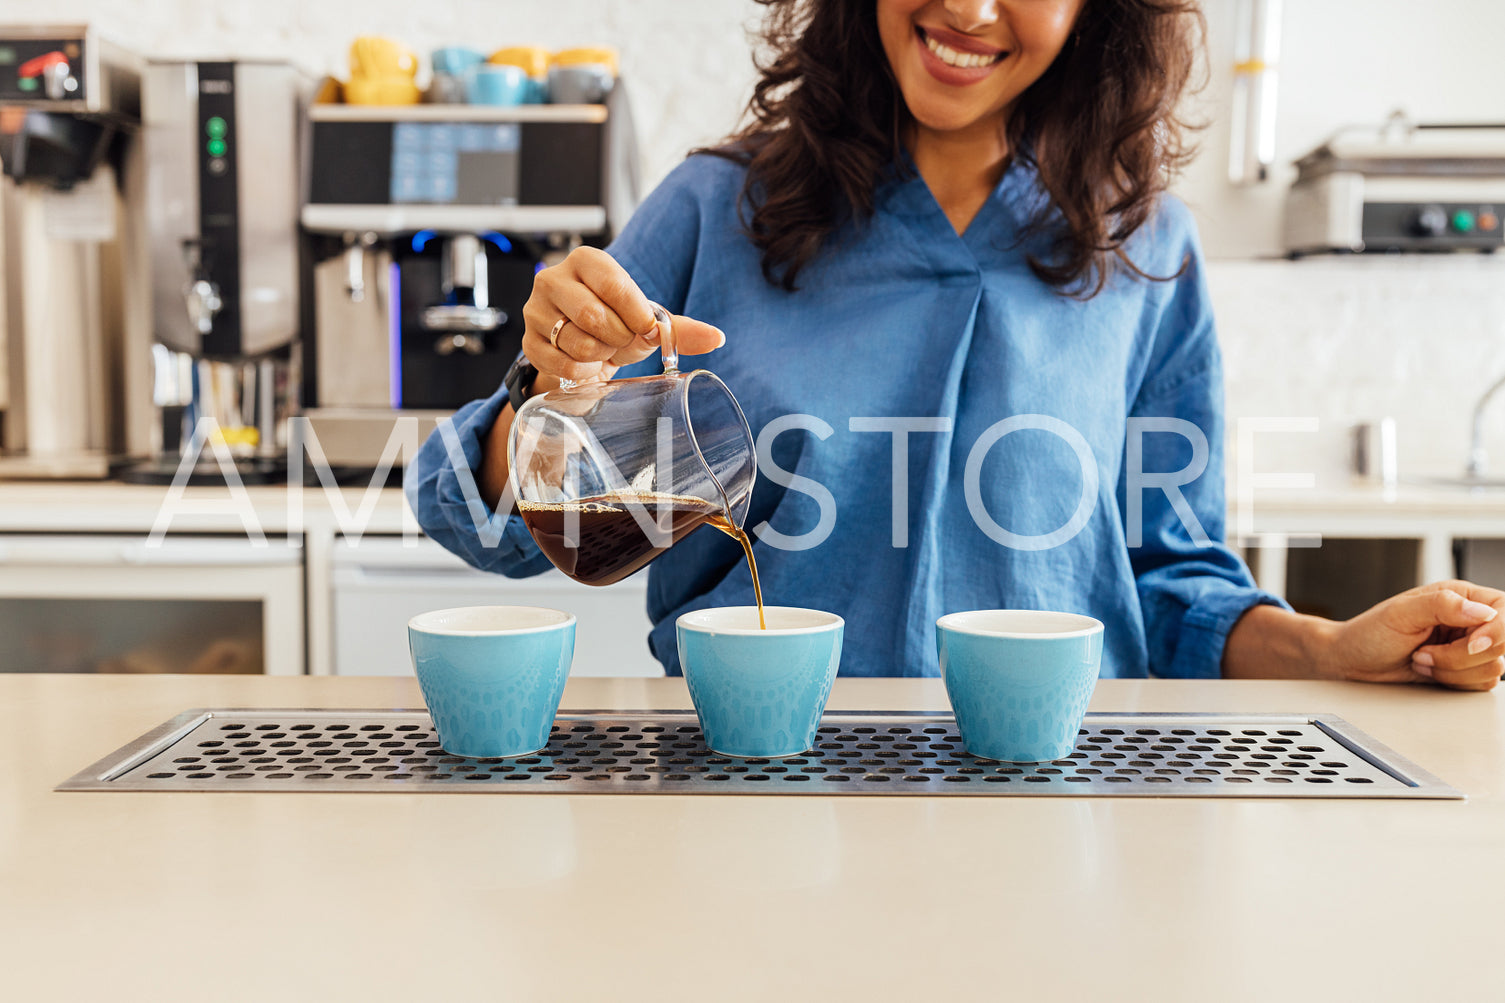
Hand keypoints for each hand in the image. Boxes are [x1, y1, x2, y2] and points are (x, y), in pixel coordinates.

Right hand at [519, 246, 725, 390]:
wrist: (582, 352)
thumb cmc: (614, 327)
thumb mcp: (646, 323)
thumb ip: (680, 328)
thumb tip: (717, 337)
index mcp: (587, 261)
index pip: (616, 287)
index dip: (637, 317)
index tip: (645, 329)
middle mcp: (554, 278)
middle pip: (594, 316)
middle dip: (619, 339)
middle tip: (621, 340)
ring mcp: (536, 310)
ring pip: (577, 342)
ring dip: (600, 356)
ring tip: (602, 349)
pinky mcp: (527, 341)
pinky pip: (561, 363)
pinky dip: (582, 371)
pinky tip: (586, 364)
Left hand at [1329, 580, 1503, 690]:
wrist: (1355, 660)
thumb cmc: (1371, 632)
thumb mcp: (1401, 612)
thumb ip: (1443, 605)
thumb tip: (1481, 611)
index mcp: (1462, 596)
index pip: (1503, 612)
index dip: (1496, 633)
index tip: (1471, 644)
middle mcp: (1471, 620)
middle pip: (1500, 646)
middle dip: (1460, 656)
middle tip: (1424, 651)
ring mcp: (1470, 647)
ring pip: (1492, 668)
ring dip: (1451, 670)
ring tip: (1421, 658)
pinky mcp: (1466, 670)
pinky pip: (1480, 684)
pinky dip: (1453, 682)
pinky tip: (1428, 670)